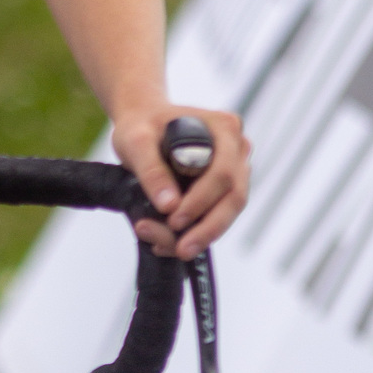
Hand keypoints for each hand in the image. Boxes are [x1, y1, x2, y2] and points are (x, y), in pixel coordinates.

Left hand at [113, 103, 250, 259]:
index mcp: (223, 128)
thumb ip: (151, 170)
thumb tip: (169, 206)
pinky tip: (167, 243)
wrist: (141, 124)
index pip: (223, 173)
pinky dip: (194, 233)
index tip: (174, 219)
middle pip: (234, 197)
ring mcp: (234, 171)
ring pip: (228, 212)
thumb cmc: (141, 126)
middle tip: (180, 248)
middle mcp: (236, 150)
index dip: (201, 201)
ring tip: (163, 245)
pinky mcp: (223, 190)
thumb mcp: (136, 141)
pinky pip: (216, 216)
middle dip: (206, 228)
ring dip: (200, 235)